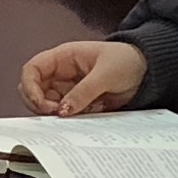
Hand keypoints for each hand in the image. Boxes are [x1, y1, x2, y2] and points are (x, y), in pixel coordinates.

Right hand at [18, 39, 145, 115]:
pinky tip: (82, 119)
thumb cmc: (126, 60)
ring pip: (48, 104)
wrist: (147, 70)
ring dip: (54, 114)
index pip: (32, 70)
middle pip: (34, 90)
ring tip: (72, 117)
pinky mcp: (80, 102)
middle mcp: (61, 73)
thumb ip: (83, 92)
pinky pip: (66, 113)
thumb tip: (62, 110)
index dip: (30, 87)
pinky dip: (68, 120)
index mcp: (63, 57)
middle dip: (39, 104)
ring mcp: (69, 88)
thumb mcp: (105, 74)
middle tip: (56, 115)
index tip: (42, 105)